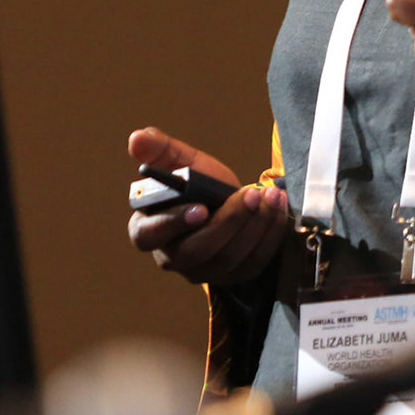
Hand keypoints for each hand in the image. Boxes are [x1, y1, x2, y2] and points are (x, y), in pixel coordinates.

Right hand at [126, 127, 290, 284]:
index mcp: (147, 230)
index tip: (200, 208)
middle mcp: (172, 257)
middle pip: (197, 250)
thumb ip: (159, 150)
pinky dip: (270, 234)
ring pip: (229, 258)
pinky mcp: (234, 275)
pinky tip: (278, 208)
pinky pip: (253, 262)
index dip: (172, 224)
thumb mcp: (181, 162)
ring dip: (255, 225)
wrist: (233, 201)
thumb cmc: (199, 185)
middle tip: (253, 193)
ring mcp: (203, 271)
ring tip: (271, 195)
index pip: (149, 235)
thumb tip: (137, 138)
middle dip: (229, 221)